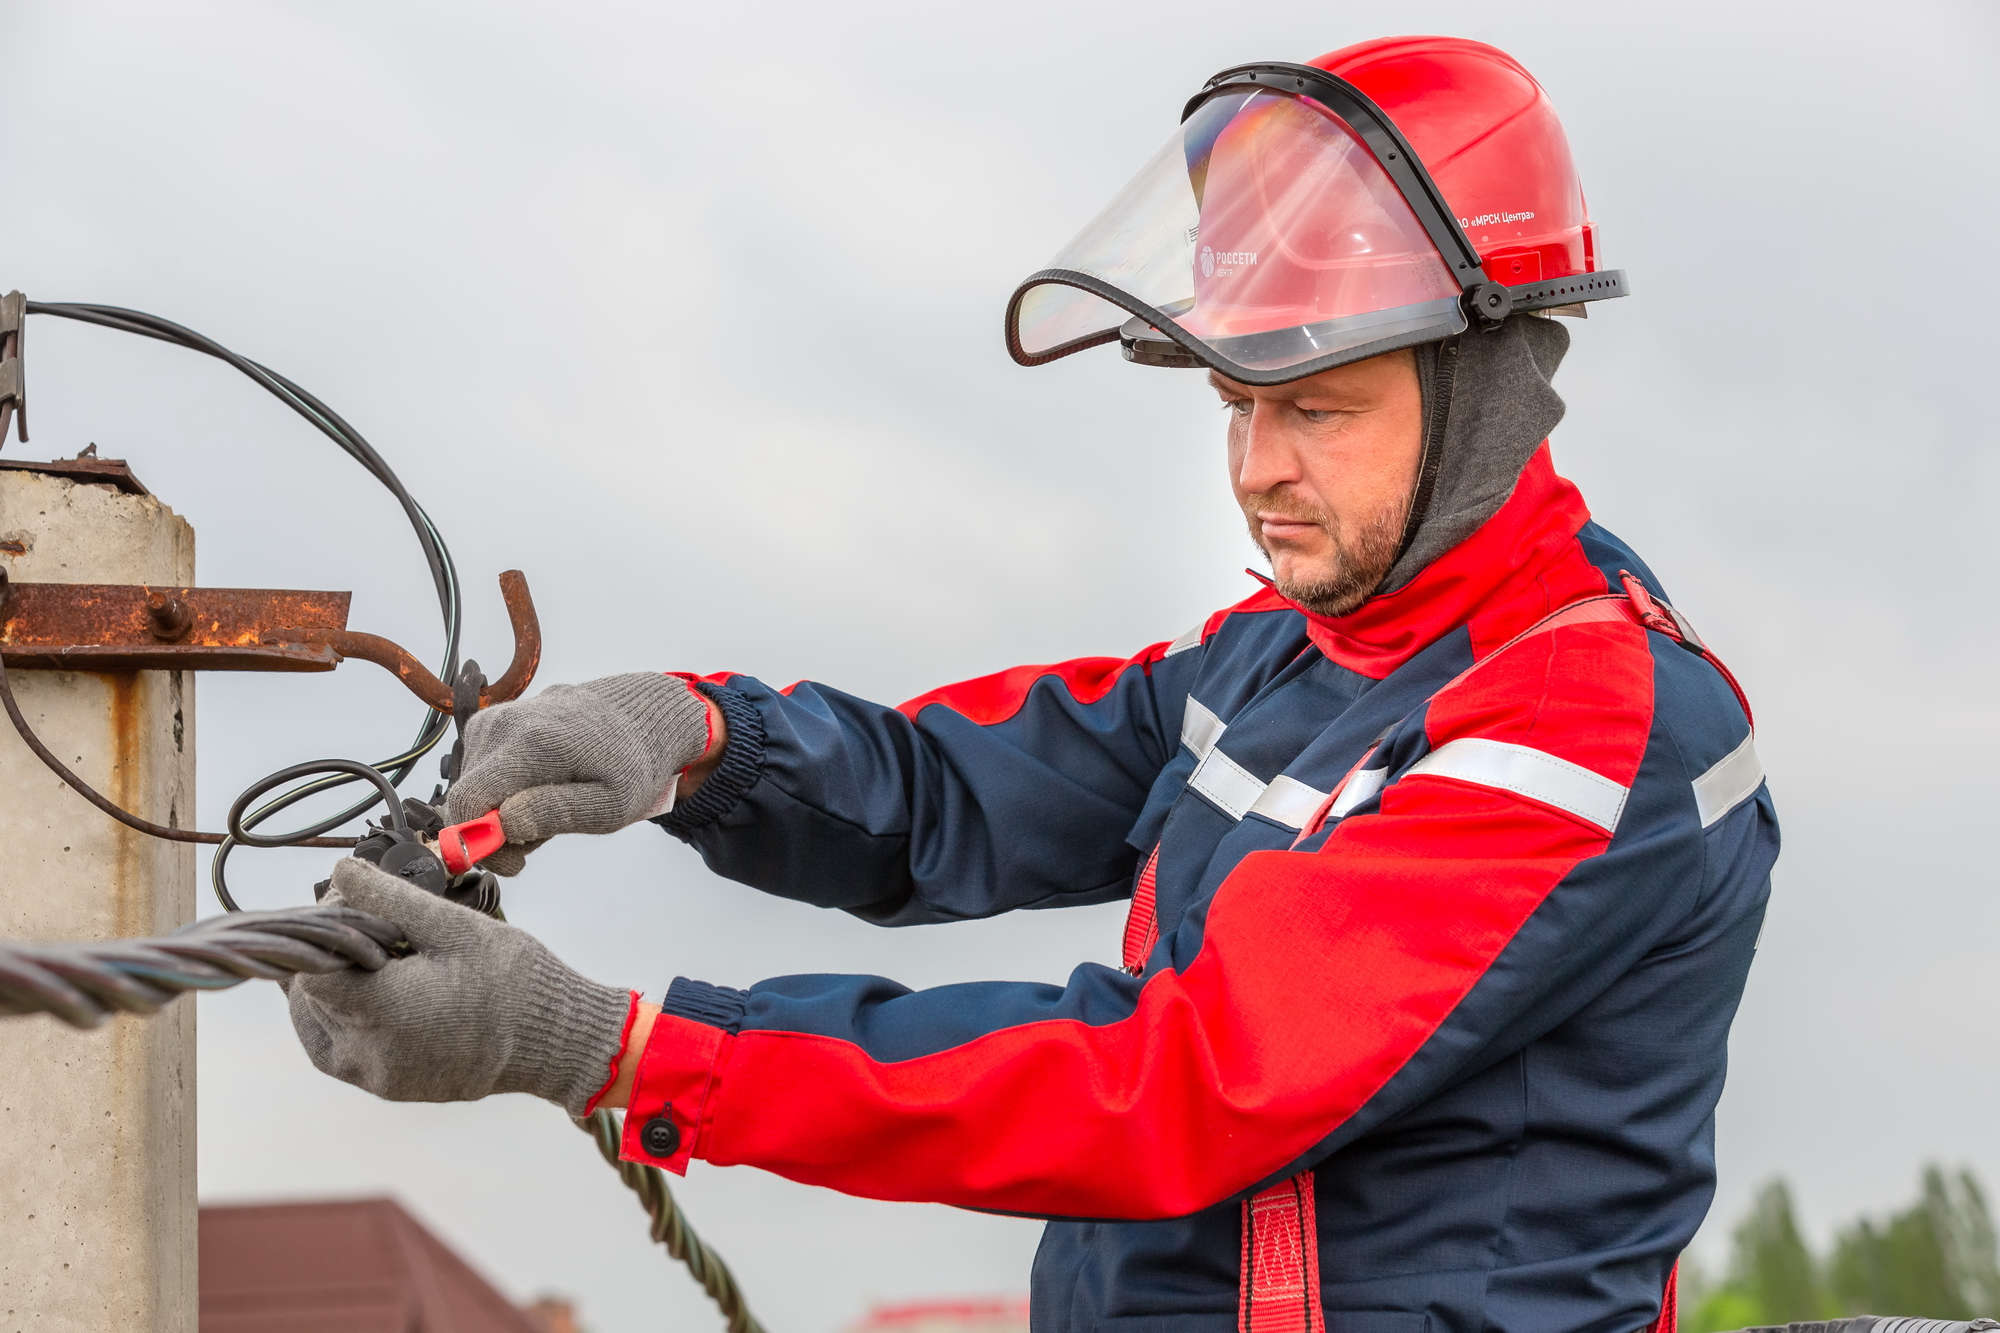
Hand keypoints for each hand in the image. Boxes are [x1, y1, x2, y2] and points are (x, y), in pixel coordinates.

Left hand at [286, 858, 633, 1113]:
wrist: (555, 1041)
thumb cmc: (514, 980)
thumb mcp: (455, 927)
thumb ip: (391, 898)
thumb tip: (342, 872)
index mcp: (383, 1011)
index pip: (310, 970)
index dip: (321, 931)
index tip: (351, 905)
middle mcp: (370, 1054)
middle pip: (308, 999)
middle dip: (326, 956)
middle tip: (363, 924)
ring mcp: (379, 1077)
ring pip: (318, 1028)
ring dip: (328, 992)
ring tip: (364, 957)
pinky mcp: (392, 1087)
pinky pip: (345, 1051)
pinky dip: (345, 1019)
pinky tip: (374, 991)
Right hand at [445, 672, 720, 874]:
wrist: (639, 717)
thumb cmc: (629, 765)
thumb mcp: (611, 805)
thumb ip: (556, 813)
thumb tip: (503, 823)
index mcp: (529, 744)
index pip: (466, 801)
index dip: (477, 842)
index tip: (516, 860)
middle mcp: (502, 724)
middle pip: (468, 799)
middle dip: (498, 829)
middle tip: (546, 833)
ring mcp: (495, 718)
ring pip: (474, 786)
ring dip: (504, 808)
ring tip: (551, 803)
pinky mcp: (493, 719)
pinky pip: (483, 768)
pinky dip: (506, 786)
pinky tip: (541, 784)